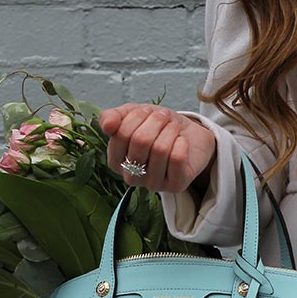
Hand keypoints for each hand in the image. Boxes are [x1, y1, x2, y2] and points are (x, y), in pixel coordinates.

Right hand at [99, 103, 216, 193]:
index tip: (147, 111)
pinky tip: (182, 142)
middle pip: (140, 141)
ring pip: (160, 149)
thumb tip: (106, 125)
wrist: (190, 137)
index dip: (137, 116)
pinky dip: (182, 143)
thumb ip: (112, 117)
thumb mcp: (132, 116)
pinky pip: (177, 158)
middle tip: (164, 117)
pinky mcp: (175, 186)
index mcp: (116, 162)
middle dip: (156, 121)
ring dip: (170, 130)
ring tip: (174, 127)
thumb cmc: (158, 128)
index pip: (120, 134)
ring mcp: (153, 184)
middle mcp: (131, 177)